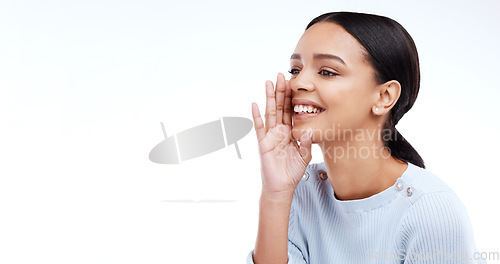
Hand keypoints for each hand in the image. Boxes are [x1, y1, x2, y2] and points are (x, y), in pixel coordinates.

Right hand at [251, 73, 312, 197]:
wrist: (282, 186)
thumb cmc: (292, 171)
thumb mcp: (304, 155)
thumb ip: (307, 143)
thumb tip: (308, 131)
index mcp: (290, 131)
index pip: (291, 110)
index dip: (291, 97)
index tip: (293, 82)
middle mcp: (279, 131)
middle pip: (280, 107)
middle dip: (280, 91)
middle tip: (281, 75)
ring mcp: (270, 136)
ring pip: (270, 112)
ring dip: (269, 98)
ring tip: (269, 83)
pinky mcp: (263, 143)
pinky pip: (260, 128)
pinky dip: (257, 116)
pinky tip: (255, 104)